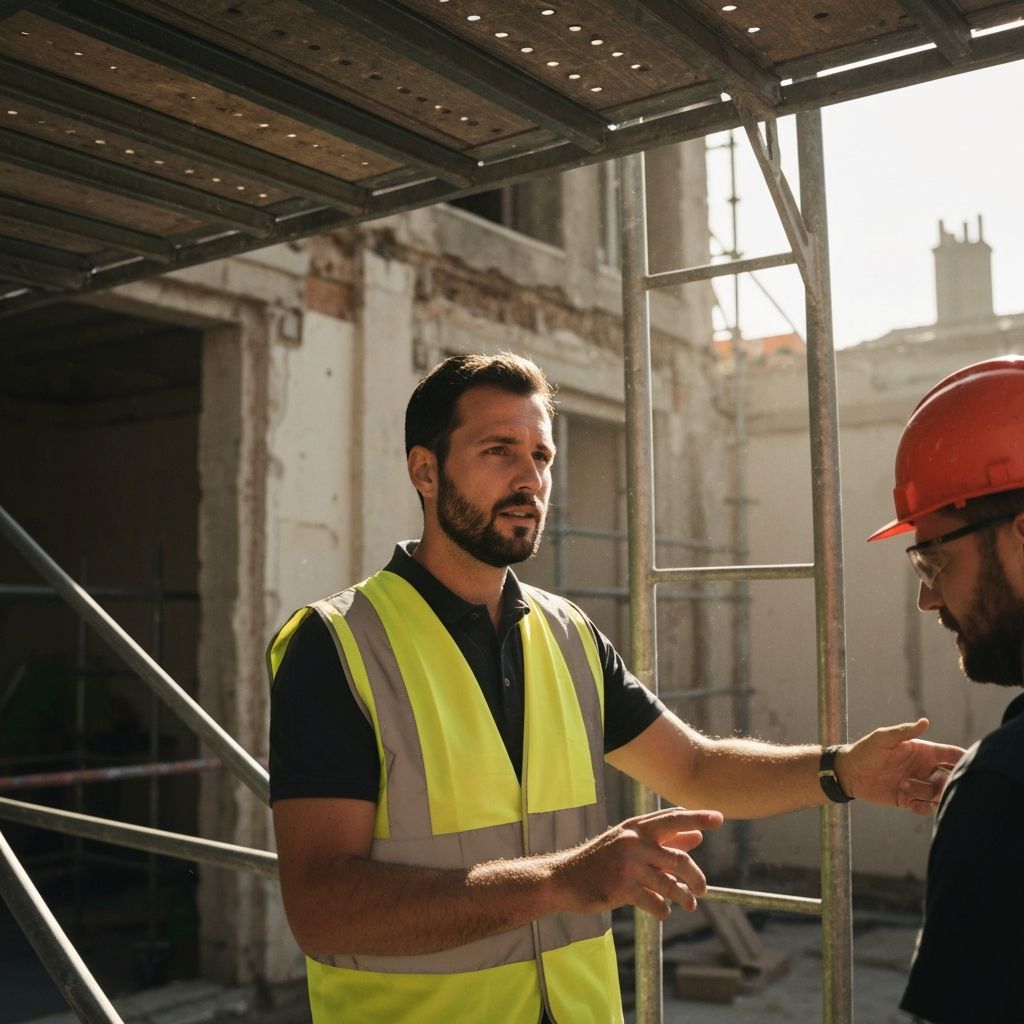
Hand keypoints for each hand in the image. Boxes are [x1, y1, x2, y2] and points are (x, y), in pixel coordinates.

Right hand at [551, 807, 723, 918]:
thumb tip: (698, 838)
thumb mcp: (629, 844)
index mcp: (636, 828)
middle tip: (702, 888)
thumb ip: (664, 841)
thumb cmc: (601, 860)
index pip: (673, 819)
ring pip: (670, 883)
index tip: (719, 817)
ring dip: (684, 897)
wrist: (565, 878)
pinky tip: (663, 911)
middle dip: (696, 876)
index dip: (697, 818)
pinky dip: (664, 909)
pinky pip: (655, 902)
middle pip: (679, 858)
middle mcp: (634, 842)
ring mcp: (628, 865)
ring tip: (689, 904)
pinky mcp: (622, 888)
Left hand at [836, 718, 963, 813]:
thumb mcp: (883, 738)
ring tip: (904, 786)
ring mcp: (919, 785)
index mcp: (923, 752)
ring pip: (940, 794)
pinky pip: (927, 808)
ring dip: (927, 794)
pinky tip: (912, 805)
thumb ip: (904, 732)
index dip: (966, 760)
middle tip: (928, 782)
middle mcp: (925, 768)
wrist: (849, 773)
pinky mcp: (910, 800)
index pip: (953, 755)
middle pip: (951, 778)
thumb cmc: (865, 751)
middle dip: (946, 783)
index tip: (971, 768)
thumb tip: (925, 721)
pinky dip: (924, 808)